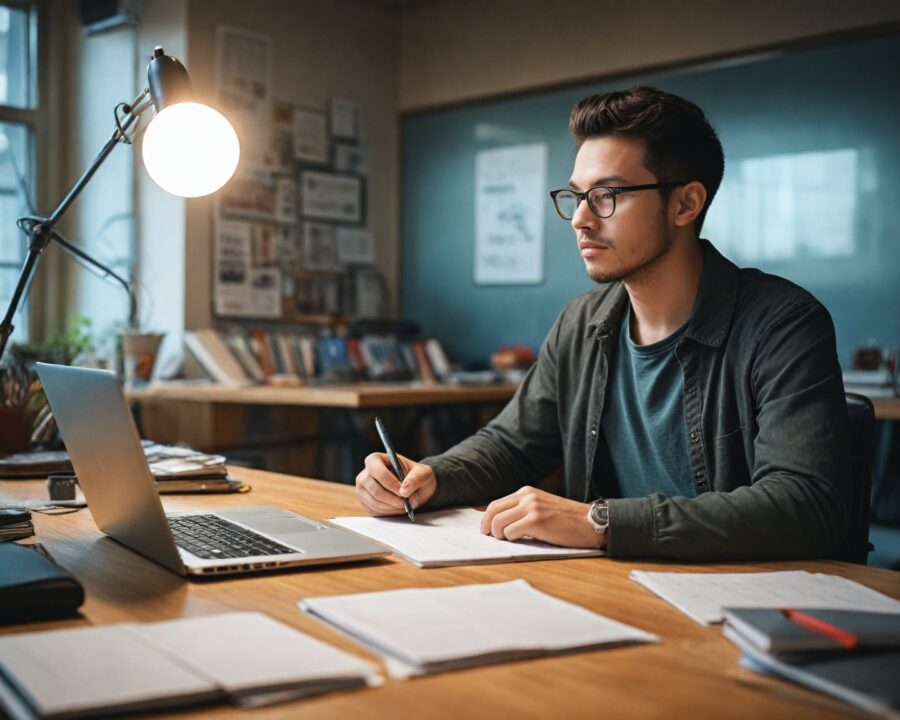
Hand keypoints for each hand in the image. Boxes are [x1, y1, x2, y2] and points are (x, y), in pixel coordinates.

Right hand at [355, 452, 436, 516]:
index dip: (391, 483)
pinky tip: (399, 507)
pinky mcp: (365, 503)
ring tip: (407, 504)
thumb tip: (404, 490)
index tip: (404, 492)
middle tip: (409, 502)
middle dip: (394, 499)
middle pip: (376, 490)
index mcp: (375, 460)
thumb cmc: (416, 476)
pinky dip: (390, 512)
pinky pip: (375, 512)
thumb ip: (415, 479)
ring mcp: (362, 490)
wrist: (414, 487)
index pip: (377, 471)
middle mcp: (365, 474)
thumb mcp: (423, 473)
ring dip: (394, 507)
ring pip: (375, 503)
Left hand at [480, 486, 601, 547]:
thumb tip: (500, 523)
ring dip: (499, 535)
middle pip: (493, 511)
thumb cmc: (567, 520)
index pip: (496, 503)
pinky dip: (511, 539)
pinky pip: (511, 532)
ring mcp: (531, 508)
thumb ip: (524, 510)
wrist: (590, 522)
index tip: (486, 529)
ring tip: (508, 540)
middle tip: (489, 537)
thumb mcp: (542, 506)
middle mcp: (527, 497)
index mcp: (526, 492)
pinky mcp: (536, 521)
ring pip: (498, 522)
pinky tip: (521, 541)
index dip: (487, 518)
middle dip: (486, 527)